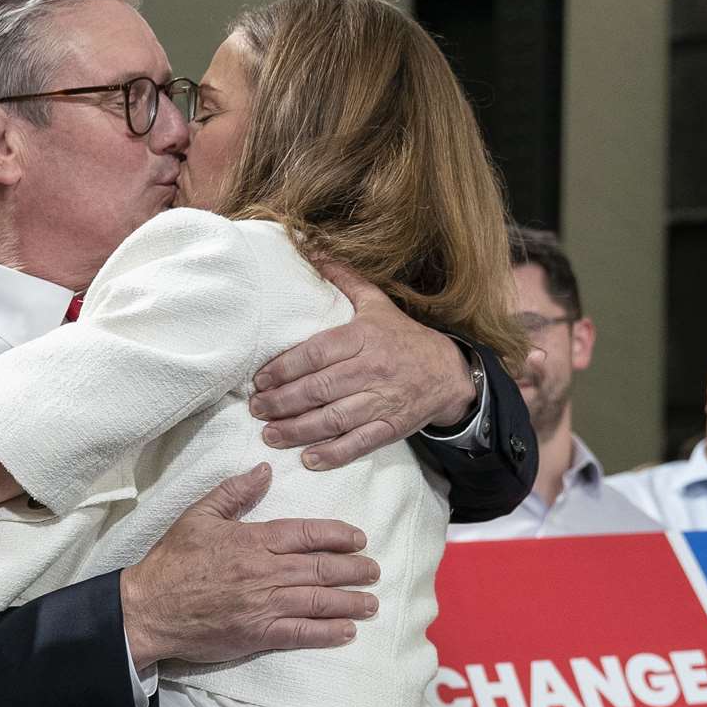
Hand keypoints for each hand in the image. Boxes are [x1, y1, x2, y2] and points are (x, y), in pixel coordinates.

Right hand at [120, 462, 379, 667]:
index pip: (306, 533)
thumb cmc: (172, 561)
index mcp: (251, 540)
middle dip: (353, 569)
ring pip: (318, 601)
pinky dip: (327, 632)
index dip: (338, 535)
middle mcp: (263, 571)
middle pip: (320, 568)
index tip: (359, 538)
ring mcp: (262, 605)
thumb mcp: (198, 516)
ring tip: (371, 601)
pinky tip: (348, 631)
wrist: (149, 608)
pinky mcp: (257, 634)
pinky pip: (301, 633)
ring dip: (349, 601)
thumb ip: (234, 492)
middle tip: (374, 570)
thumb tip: (264, 470)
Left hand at [248, 260, 473, 470]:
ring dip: (298, 430)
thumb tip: (310, 248)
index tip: (260, 379)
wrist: (449, 372)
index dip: (284, 368)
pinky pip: (360, 443)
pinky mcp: (392, 426)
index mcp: (364, 336)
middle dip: (282, 401)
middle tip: (256, 409)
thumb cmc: (403, 337)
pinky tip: (308, 459)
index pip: (316, 353)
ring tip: (270, 435)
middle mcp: (372, 368)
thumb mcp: (376, 303)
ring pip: (334, 418)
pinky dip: (333, 454)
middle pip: (320, 388)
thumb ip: (343, 278)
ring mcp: (383, 400)